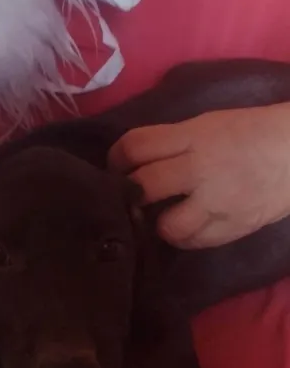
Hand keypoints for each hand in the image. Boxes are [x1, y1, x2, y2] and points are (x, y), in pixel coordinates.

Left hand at [109, 105, 289, 248]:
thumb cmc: (251, 132)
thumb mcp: (206, 125)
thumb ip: (172, 143)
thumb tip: (134, 162)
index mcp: (192, 136)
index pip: (135, 146)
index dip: (116, 160)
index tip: (116, 168)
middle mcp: (201, 168)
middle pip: (143, 186)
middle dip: (129, 193)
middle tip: (131, 197)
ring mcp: (218, 201)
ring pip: (166, 225)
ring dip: (157, 224)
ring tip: (162, 216)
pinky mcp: (234, 226)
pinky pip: (194, 242)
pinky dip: (184, 237)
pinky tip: (186, 227)